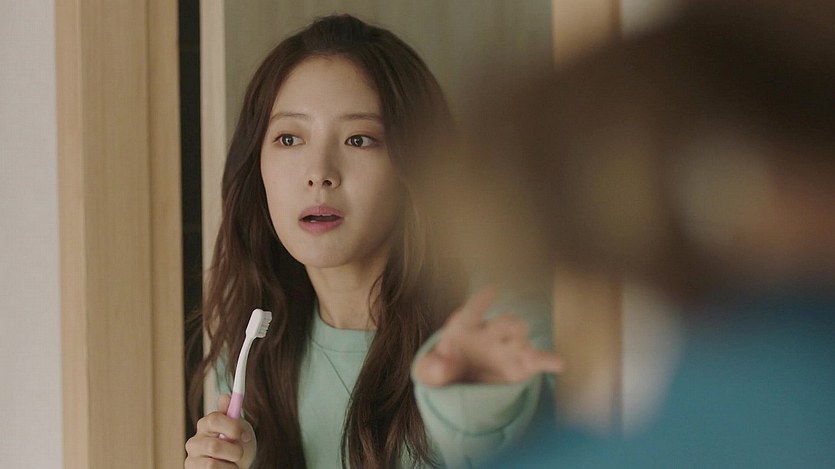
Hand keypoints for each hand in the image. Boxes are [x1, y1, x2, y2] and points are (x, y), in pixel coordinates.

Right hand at [185, 394, 256, 467]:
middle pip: (214, 446)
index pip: (214, 419)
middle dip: (234, 452)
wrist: (236, 465)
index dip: (232, 428)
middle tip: (239, 453)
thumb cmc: (236, 445)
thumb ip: (232, 413)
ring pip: (212, 464)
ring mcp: (191, 459)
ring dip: (230, 465)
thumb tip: (225, 396)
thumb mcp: (239, 428)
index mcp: (205, 425)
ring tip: (232, 463)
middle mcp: (194, 441)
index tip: (245, 436)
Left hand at [415, 287, 562, 385]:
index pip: (472, 311)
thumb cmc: (443, 368)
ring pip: (521, 338)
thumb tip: (444, 363)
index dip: (482, 301)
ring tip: (528, 354)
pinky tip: (558, 364)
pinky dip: (548, 361)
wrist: (459, 384)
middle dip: (509, 325)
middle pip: (504, 322)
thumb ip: (432, 368)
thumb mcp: (429, 371)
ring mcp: (507, 348)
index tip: (493, 290)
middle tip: (512, 329)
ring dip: (525, 343)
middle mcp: (489, 333)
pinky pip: (538, 361)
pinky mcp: (521, 366)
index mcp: (464, 326)